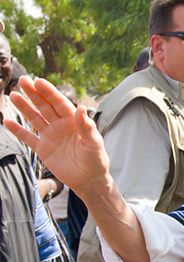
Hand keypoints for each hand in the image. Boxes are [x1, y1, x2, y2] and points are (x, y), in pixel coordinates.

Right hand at [6, 76, 110, 194]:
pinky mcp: (43, 149)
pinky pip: (27, 137)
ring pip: (34, 118)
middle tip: (23, 80)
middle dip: (34, 94)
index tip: (38, 81)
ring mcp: (50, 136)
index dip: (49, 92)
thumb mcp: (94, 144)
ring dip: (24, 107)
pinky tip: (6, 121)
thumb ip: (87, 127)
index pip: (60, 103)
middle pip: (45, 106)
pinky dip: (17, 130)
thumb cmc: (96, 161)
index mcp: (74, 122)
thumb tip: (81, 108)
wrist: (89, 181)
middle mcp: (61, 126)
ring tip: (13, 95)